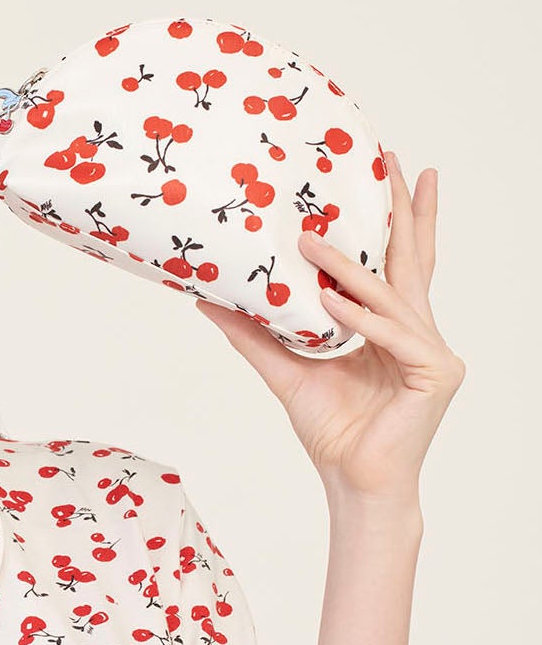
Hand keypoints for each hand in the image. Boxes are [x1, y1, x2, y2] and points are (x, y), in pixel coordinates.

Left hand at [195, 152, 465, 504]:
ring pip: (390, 297)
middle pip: (410, 261)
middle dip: (404, 209)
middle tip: (397, 159)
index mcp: (394, 327)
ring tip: (313, 245)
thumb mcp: (285, 371)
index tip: (393, 169)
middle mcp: (419, 332)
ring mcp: (433, 353)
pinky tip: (331, 303)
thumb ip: (254, 334)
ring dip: (351, 270)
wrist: (353, 485)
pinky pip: (393, 335)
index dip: (399, 218)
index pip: (396, 264)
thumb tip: (208, 300)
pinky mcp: (436, 373)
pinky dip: (362, 319)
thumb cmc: (332, 434)